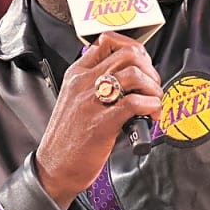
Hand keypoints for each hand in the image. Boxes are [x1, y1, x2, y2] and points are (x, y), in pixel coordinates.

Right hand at [35, 32, 162, 208]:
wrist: (54, 168)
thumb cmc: (69, 137)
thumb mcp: (76, 99)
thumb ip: (95, 82)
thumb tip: (127, 73)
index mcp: (77, 74)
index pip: (108, 42)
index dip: (135, 48)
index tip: (144, 64)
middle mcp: (83, 83)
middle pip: (128, 54)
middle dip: (150, 68)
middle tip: (153, 86)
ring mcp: (91, 102)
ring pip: (134, 74)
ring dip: (153, 88)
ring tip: (154, 102)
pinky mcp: (101, 123)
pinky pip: (134, 103)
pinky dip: (151, 105)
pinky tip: (152, 113)